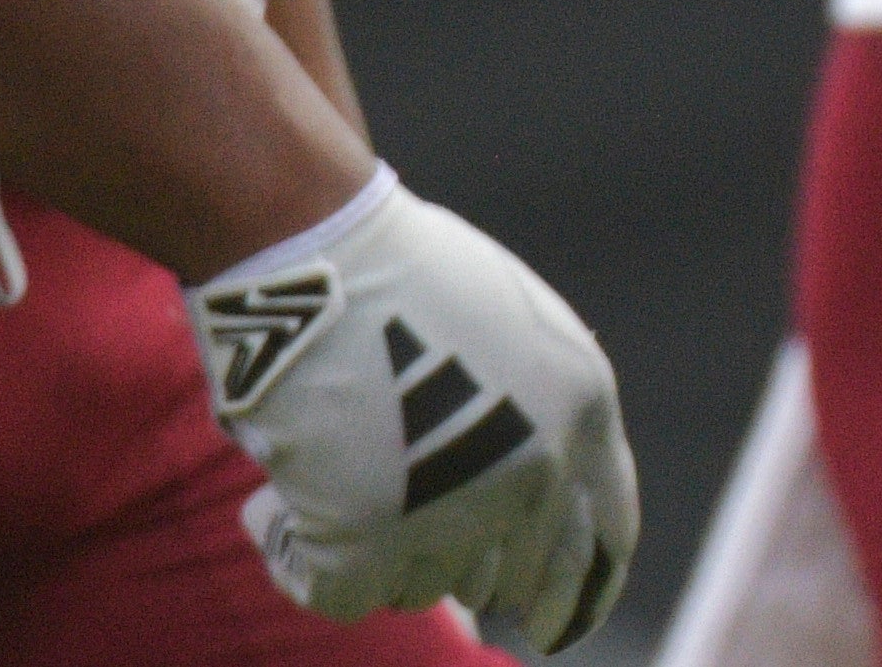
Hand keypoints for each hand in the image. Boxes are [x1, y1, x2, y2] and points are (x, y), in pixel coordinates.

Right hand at [186, 168, 642, 653]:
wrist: (320, 252)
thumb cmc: (401, 279)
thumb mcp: (517, 336)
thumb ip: (535, 420)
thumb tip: (518, 519)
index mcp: (584, 410)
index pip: (606, 541)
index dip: (577, 596)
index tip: (552, 631)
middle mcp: (537, 469)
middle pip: (510, 580)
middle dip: (460, 568)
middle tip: (400, 534)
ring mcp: (459, 506)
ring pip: (425, 588)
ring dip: (379, 551)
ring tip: (335, 472)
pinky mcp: (370, 533)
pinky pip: (341, 596)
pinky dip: (298, 564)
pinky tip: (275, 509)